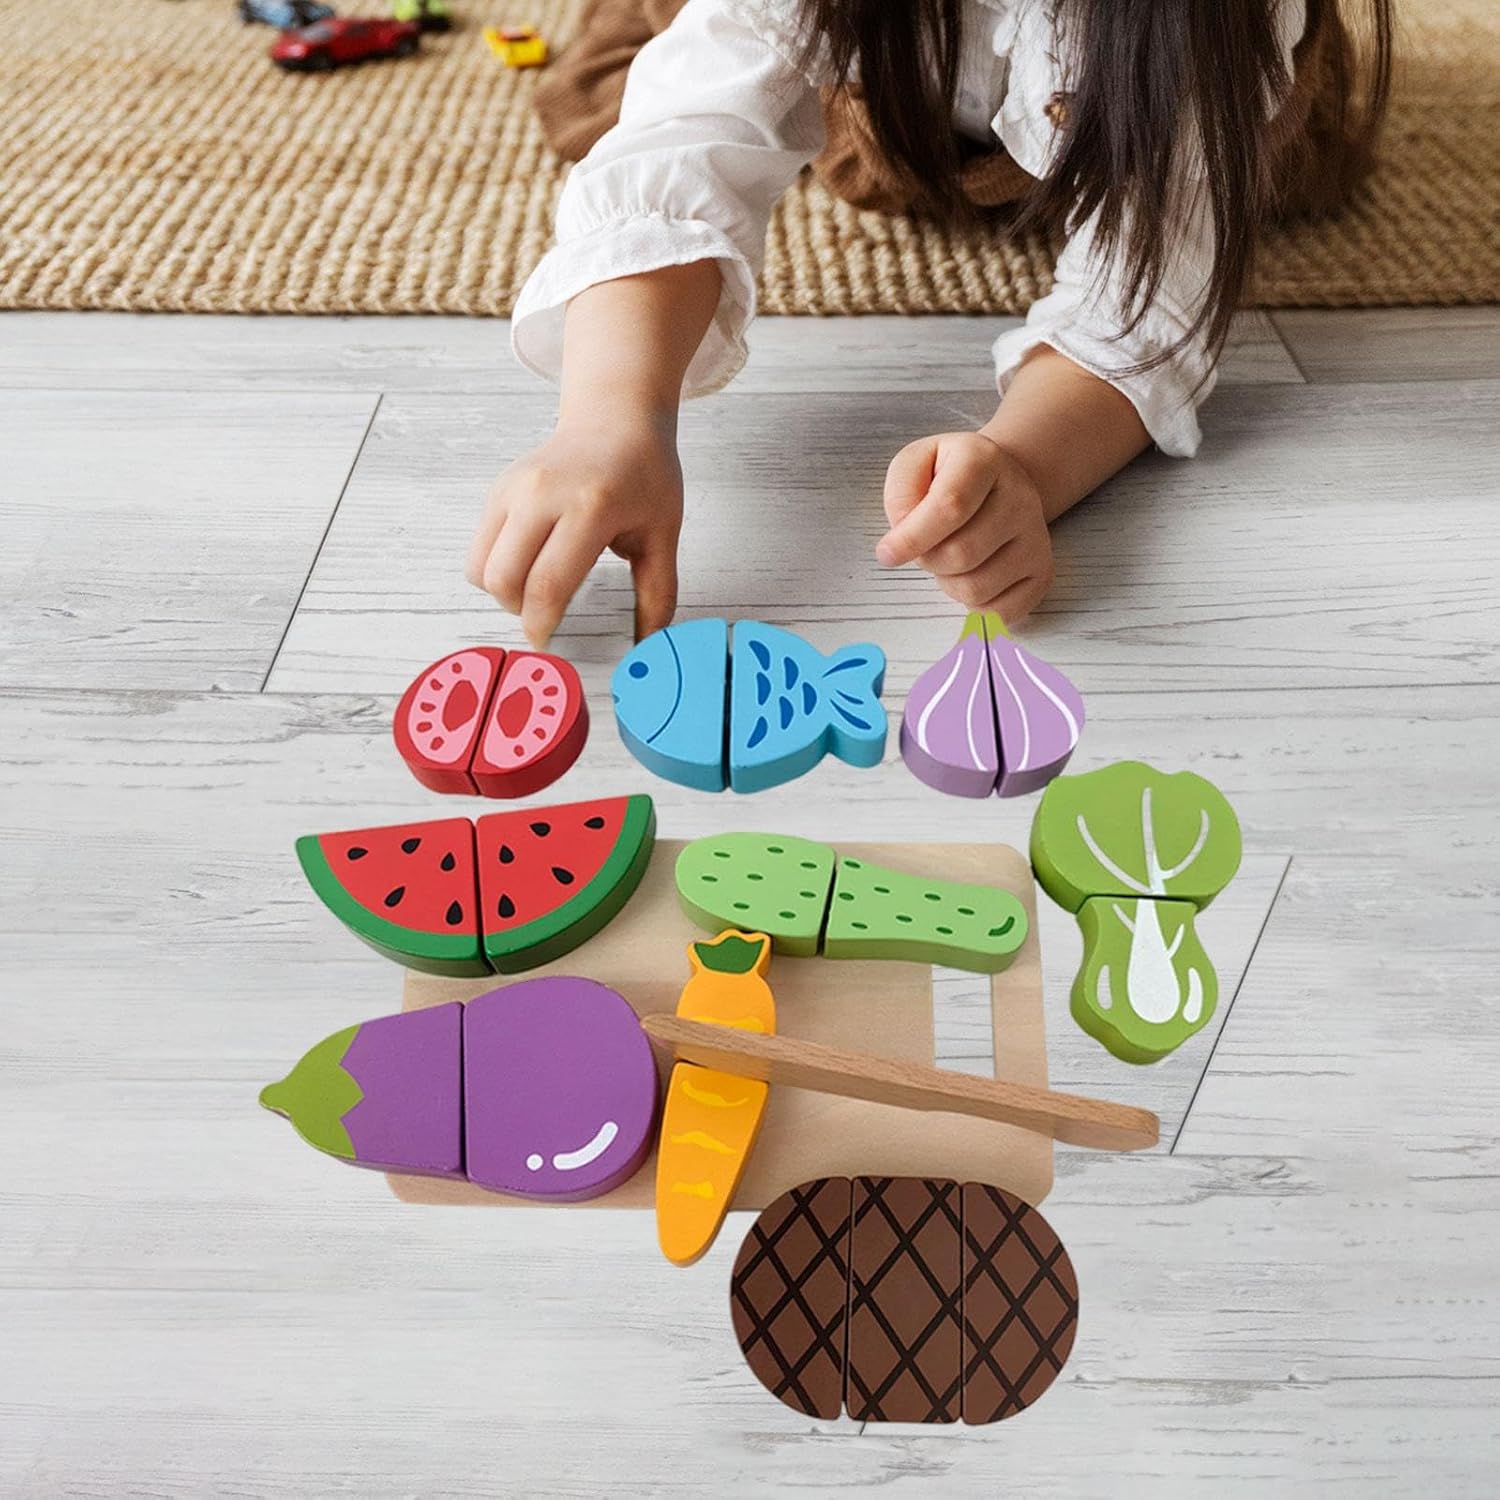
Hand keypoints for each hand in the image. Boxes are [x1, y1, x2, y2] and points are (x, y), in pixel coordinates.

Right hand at [466, 412, 682, 645]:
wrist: (616, 420)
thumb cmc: (644, 475)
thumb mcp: (663, 534)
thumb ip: (658, 592)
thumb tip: (649, 645)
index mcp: (589, 507)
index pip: (547, 583)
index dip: (542, 623)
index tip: (550, 643)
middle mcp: (542, 494)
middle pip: (504, 579)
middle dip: (520, 612)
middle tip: (546, 616)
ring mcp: (513, 489)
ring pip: (480, 567)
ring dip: (503, 592)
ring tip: (536, 590)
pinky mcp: (498, 490)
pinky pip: (479, 548)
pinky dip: (496, 569)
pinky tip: (529, 564)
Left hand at [877, 430, 1054, 622]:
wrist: (997, 484)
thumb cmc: (948, 478)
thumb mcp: (915, 465)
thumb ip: (900, 495)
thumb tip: (900, 542)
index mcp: (984, 461)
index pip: (949, 507)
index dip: (911, 538)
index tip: (886, 554)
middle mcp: (1020, 498)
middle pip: (959, 554)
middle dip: (928, 559)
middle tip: (926, 546)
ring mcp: (1036, 538)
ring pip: (976, 589)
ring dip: (947, 582)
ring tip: (949, 557)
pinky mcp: (1042, 572)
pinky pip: (997, 612)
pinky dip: (972, 604)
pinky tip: (970, 575)